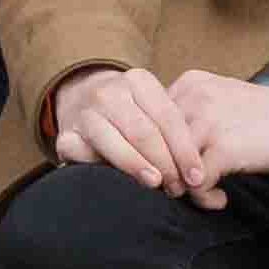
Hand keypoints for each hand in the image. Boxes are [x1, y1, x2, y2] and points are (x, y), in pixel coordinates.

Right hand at [49, 64, 213, 192]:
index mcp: (139, 81)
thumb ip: (172, 131)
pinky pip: (83, 154)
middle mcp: (111, 92)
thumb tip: (202, 171)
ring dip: (138, 167)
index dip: (184, 150)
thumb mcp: (151, 109)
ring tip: (156, 185)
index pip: (169, 118)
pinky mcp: (66, 135)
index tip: (196, 176)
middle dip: (165, 163)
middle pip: (145, 132)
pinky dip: (101, 168)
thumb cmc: (130, 113)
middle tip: (177, 187)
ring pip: (117, 143)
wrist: (80, 98)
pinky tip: (117, 182)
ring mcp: (86, 112)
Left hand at [162, 69, 268, 208]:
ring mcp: (207, 122)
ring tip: (204, 194)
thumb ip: (191, 117)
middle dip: (164, 174)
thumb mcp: (222, 101)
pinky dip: (204, 199)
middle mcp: (192, 98)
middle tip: (183, 189)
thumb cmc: (267, 116)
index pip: (148, 124)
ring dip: (182, 189)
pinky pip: (194, 185)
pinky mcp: (223, 148)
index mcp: (189, 84)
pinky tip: (221, 198)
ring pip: (167, 168)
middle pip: (152, 148)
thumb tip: (160, 156)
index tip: (174, 170)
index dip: (156, 153)